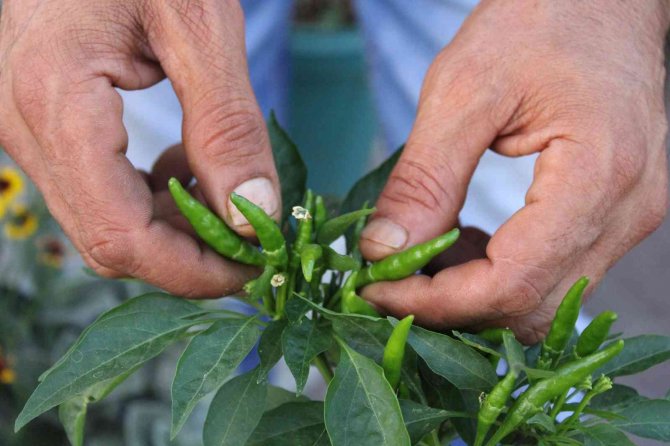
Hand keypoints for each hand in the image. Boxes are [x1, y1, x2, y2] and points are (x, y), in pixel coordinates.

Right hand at [0, 0, 280, 296]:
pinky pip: (98, 191)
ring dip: (175, 227)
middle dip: (189, 256)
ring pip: (104, 223)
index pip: (120, 235)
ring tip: (226, 190)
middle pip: (110, 241)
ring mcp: (29, 128)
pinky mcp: (46, 124)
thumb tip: (253, 214)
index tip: (254, 268)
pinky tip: (187, 164)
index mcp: (57, 101)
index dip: (192, 270)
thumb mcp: (199, 24)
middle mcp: (26, 126)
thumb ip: (226, 123)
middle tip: (253, 243)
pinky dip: (153, 198)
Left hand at [359, 0, 669, 342]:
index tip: (376, 287)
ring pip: (543, 301)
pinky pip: (554, 274)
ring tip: (422, 256)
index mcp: (598, 177)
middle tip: (391, 277)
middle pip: (529, 308)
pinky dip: (500, 275)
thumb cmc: (540, 20)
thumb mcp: (463, 89)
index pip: (511, 284)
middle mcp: (629, 212)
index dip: (436, 303)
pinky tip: (464, 242)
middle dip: (450, 306)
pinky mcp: (615, 214)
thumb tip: (382, 250)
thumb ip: (424, 178)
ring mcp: (629, 217)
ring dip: (474, 294)